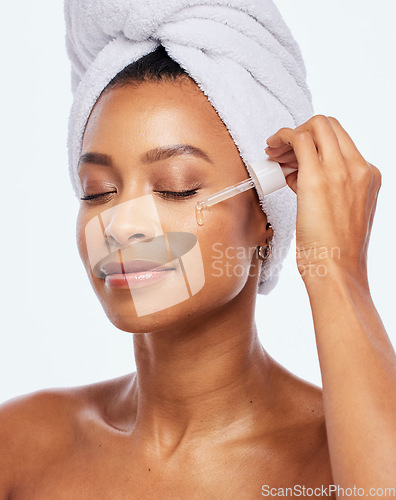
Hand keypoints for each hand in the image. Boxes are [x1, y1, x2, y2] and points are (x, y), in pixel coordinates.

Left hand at [265, 115, 380, 283]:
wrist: (337, 271)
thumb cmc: (335, 251)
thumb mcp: (341, 212)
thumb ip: (327, 188)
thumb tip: (298, 173)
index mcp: (369, 176)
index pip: (341, 140)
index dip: (315, 142)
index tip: (295, 157)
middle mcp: (360, 168)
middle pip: (329, 126)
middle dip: (302, 132)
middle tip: (281, 151)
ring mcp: (341, 171)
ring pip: (316, 126)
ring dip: (290, 136)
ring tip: (273, 155)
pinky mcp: (318, 178)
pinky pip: (299, 139)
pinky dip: (282, 136)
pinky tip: (271, 147)